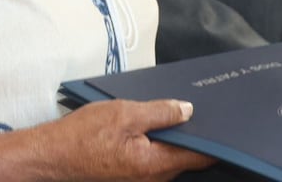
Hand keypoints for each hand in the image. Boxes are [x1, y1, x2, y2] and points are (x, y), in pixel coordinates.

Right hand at [0, 99, 213, 181]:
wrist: (50, 158)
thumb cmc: (83, 136)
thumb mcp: (125, 113)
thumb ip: (160, 112)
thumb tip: (188, 111)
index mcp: (156, 164)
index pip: (200, 155)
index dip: (217, 139)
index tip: (231, 123)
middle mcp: (153, 178)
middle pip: (187, 157)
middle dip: (198, 135)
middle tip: (206, 108)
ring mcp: (141, 179)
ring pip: (171, 158)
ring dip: (177, 137)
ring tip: (182, 110)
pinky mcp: (130, 175)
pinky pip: (155, 159)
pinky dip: (161, 143)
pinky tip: (157, 123)